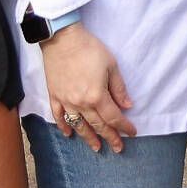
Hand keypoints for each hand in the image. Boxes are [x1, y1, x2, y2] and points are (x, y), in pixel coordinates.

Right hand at [39, 23, 134, 152]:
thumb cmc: (89, 49)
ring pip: (78, 125)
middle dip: (110, 137)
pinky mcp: (54, 95)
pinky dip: (64, 126)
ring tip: (96, 147)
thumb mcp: (111, 65)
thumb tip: (128, 106)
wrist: (62, 38)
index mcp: (97, 96)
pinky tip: (68, 134)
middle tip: (118, 148)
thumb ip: (119, 88)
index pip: (113, 117)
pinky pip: (58, 116)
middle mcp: (81, 103)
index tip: (132, 133)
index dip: (124, 127)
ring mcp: (66, 101)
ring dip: (88, 138)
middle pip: (97, 125)